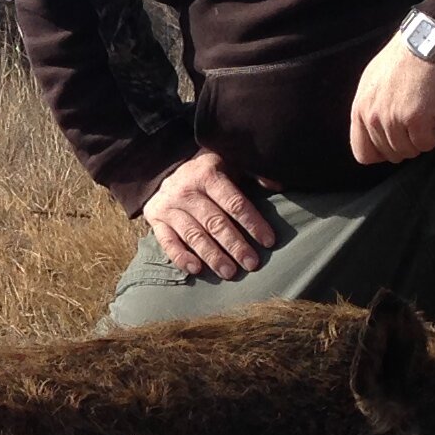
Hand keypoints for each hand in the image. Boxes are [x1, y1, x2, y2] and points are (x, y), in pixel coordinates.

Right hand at [141, 150, 276, 280]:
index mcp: (208, 174)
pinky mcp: (156, 220)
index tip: (268, 241)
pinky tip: (196, 269)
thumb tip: (278, 185)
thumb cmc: (205, 172)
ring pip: (194, 235)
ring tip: (229, 272)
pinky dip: (181, 257)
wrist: (161, 170)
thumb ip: (252, 172)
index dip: (252, 223)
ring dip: (212, 256)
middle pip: (215, 222)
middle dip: (235, 245)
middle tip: (251, 263)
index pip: (234, 203)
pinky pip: (167, 242)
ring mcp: (169, 207)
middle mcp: (187, 190)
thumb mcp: (229, 162)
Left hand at [348, 30, 434, 165]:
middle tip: (418, 121)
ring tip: (428, 113)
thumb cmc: (407, 57)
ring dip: (422, 137)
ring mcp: (392, 119)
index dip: (382, 152)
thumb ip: (371, 106)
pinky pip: (427, 144)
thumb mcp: (375, 80)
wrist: (428, 40)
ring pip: (409, 151)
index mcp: (360, 107)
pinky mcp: (415, 119)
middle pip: (389, 154)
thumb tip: (375, 130)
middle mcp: (372, 116)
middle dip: (407, 143)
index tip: (397, 141)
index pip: (362, 152)